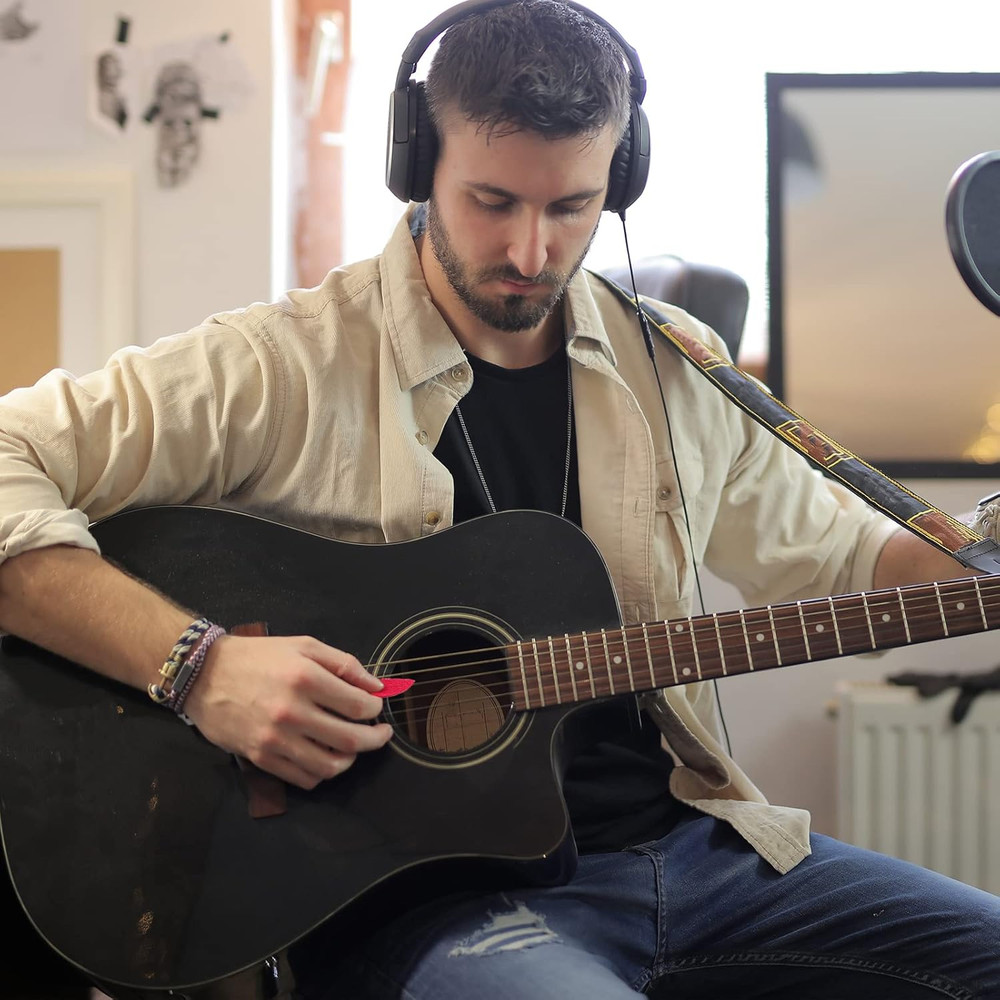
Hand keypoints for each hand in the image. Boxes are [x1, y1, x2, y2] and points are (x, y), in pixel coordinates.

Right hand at [181, 634, 393, 788]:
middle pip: (349, 740)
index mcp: (305, 678)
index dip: (375, 709)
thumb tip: (375, 686)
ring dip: (350, 760)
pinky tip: (325, 758)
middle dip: (375, 739)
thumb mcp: (303, 646)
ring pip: (329, 766)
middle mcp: (292, 712)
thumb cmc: (258, 657)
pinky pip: (303, 778)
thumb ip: (343, 664)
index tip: (377, 708)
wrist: (203, 675)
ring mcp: (275, 739)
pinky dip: (322, 773)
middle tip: (380, 734)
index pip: (357, 705)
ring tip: (353, 748)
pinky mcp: (260, 758)